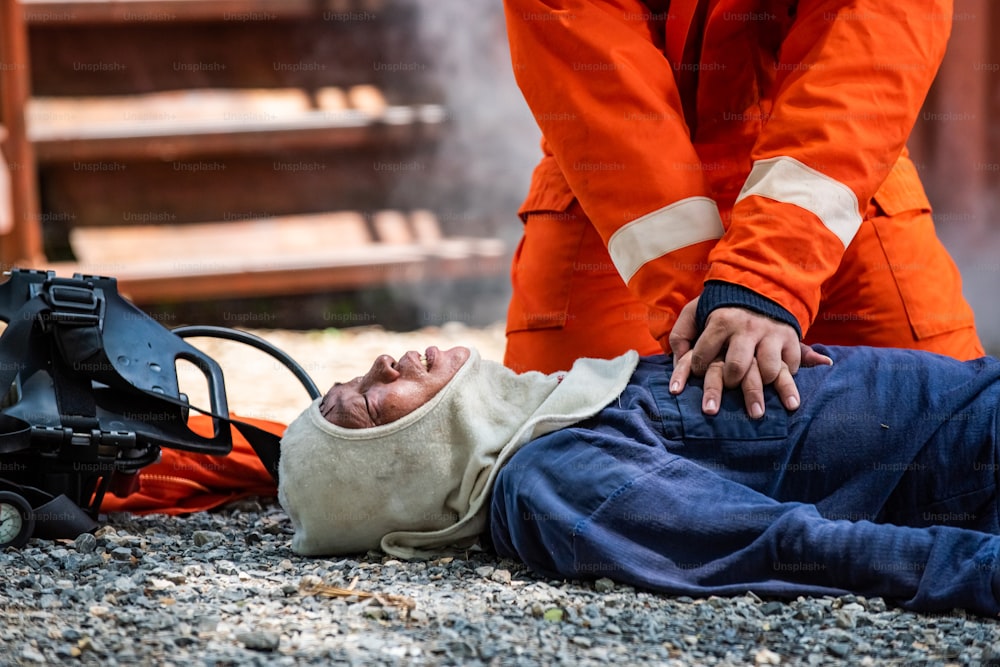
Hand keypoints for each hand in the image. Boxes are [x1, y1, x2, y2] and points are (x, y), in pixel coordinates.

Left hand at [668, 304, 831, 416]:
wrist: (762, 286)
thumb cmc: (722, 307)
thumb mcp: (696, 310)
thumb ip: (681, 334)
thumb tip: (675, 360)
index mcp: (721, 321)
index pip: (704, 355)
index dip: (698, 368)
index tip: (699, 373)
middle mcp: (747, 328)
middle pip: (736, 368)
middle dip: (728, 385)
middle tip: (726, 391)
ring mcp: (771, 334)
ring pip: (768, 370)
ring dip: (760, 387)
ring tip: (755, 401)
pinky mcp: (791, 339)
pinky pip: (791, 366)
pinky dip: (787, 381)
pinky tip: (781, 393)